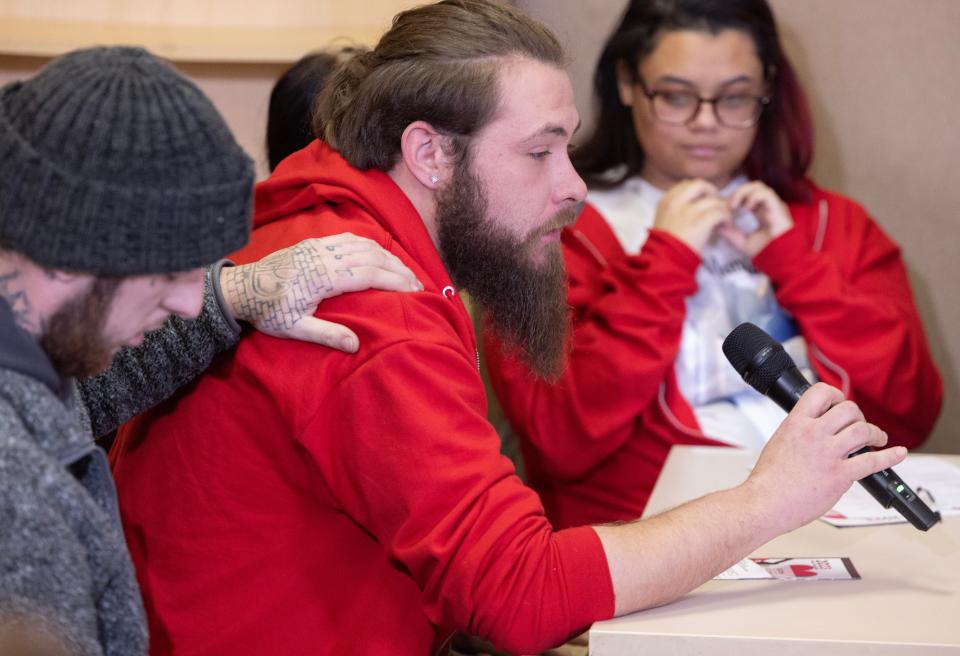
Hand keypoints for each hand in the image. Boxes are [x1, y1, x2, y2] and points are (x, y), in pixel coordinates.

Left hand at [220, 233, 421, 351]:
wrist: (243, 287)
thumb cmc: (268, 311)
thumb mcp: (294, 329)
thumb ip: (326, 335)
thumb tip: (356, 345)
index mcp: (323, 277)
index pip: (370, 274)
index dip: (396, 281)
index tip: (415, 291)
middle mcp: (324, 256)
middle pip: (373, 256)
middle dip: (399, 269)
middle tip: (419, 284)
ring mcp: (319, 246)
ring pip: (364, 244)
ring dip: (388, 256)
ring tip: (406, 271)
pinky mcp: (314, 243)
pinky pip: (349, 238)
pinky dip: (371, 245)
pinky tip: (380, 255)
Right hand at [653, 179, 731, 253]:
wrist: (665, 259)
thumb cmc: (663, 245)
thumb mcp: (663, 220)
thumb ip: (675, 209)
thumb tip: (694, 205)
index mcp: (666, 200)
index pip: (686, 185)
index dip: (699, 191)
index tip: (704, 200)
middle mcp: (677, 202)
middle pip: (700, 185)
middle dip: (712, 192)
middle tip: (716, 205)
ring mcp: (689, 211)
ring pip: (714, 200)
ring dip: (722, 208)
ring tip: (723, 219)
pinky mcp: (701, 221)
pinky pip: (720, 213)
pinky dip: (726, 218)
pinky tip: (725, 225)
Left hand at [717, 181, 792, 256]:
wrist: (781, 258)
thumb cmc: (765, 251)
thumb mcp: (741, 242)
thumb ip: (730, 233)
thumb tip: (716, 225)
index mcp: (761, 211)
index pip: (746, 195)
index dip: (734, 197)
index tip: (723, 207)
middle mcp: (768, 205)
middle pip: (751, 187)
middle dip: (736, 193)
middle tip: (727, 205)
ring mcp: (774, 205)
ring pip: (758, 186)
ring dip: (742, 192)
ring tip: (734, 206)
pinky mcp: (779, 207)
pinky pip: (766, 193)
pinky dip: (753, 197)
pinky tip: (747, 208)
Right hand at [744, 383, 906, 532]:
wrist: (765, 503)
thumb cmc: (768, 479)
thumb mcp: (779, 441)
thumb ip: (799, 431)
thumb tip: (817, 428)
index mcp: (795, 423)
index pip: (822, 393)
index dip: (836, 396)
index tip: (840, 404)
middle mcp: (813, 434)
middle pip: (849, 410)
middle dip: (858, 416)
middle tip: (858, 424)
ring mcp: (828, 454)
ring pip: (863, 431)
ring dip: (875, 433)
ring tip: (878, 438)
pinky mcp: (840, 475)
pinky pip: (873, 461)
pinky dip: (890, 456)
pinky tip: (897, 453)